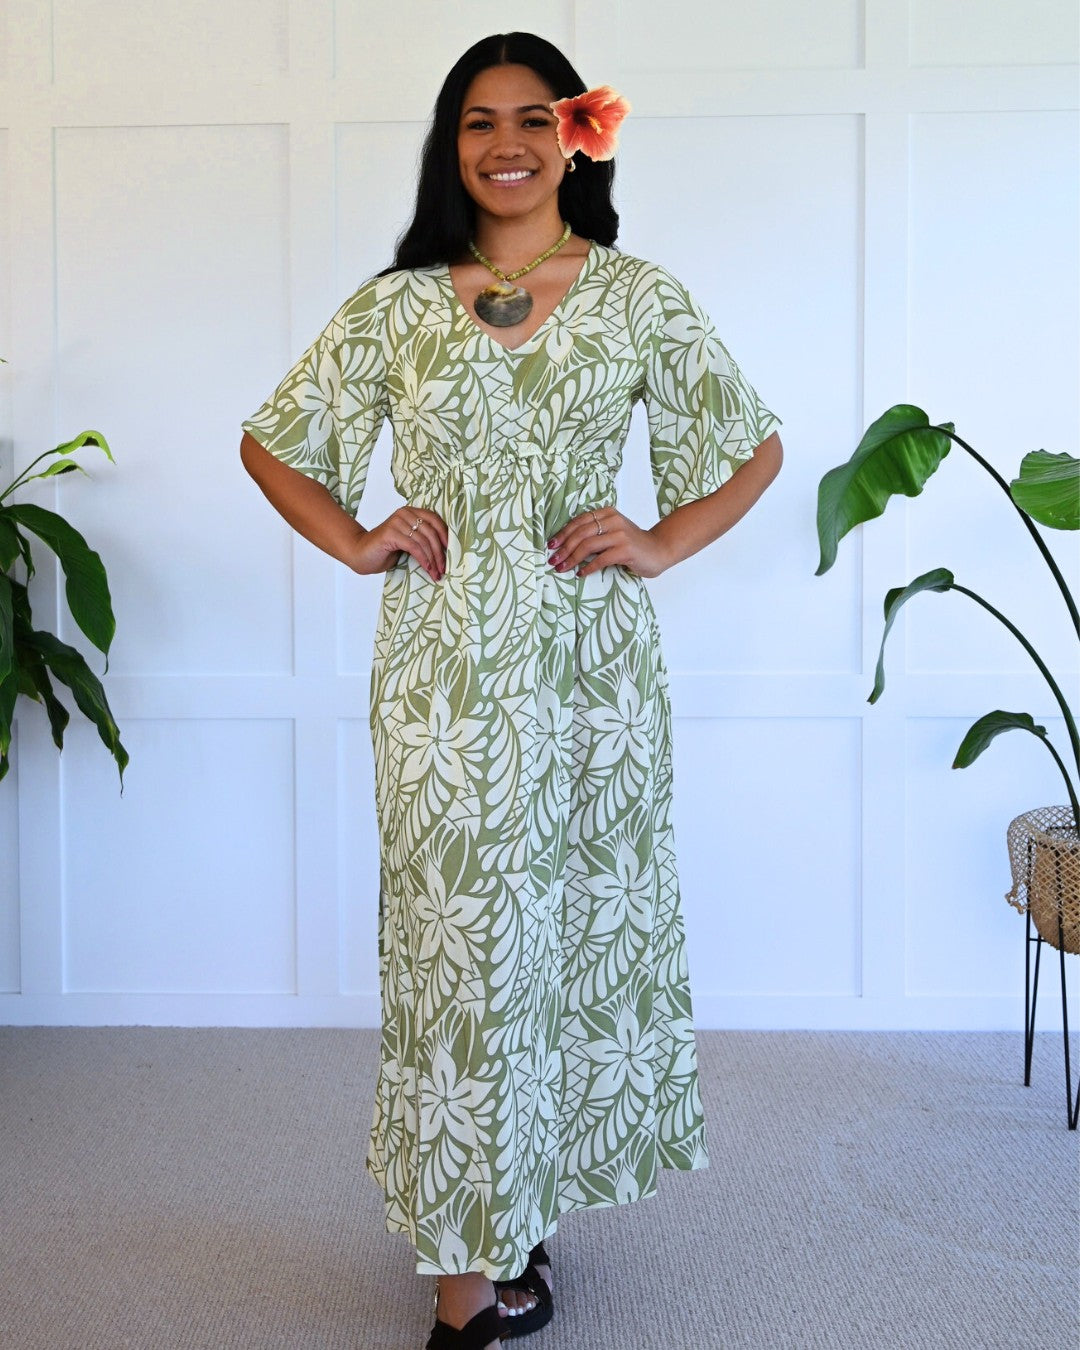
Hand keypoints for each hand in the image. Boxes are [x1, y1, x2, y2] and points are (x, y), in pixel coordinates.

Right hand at [349, 506, 447, 581]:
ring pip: (424, 541)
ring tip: (436, 573)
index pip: (434, 519)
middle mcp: (404, 513)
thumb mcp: (409, 542)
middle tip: (444, 568)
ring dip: (433, 560)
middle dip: (440, 552)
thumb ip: (422, 539)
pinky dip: (423, 559)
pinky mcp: (390, 534)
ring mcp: (396, 522)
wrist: (361, 555)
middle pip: (431, 532)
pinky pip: (414, 547)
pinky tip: (427, 569)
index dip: (445, 534)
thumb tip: (446, 550)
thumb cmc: (386, 550)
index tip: (452, 550)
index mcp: (410, 512)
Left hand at [546, 507, 671, 579]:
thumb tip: (565, 545)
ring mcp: (620, 535)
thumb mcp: (613, 532)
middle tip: (553, 560)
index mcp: (608, 513)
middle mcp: (614, 521)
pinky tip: (580, 573)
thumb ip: (595, 532)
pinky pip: (601, 559)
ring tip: (562, 568)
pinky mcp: (625, 550)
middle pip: (581, 533)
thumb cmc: (633, 544)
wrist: (660, 550)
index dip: (563, 533)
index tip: (551, 545)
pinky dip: (588, 567)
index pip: (580, 521)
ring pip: (588, 545)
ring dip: (572, 558)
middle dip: (564, 548)